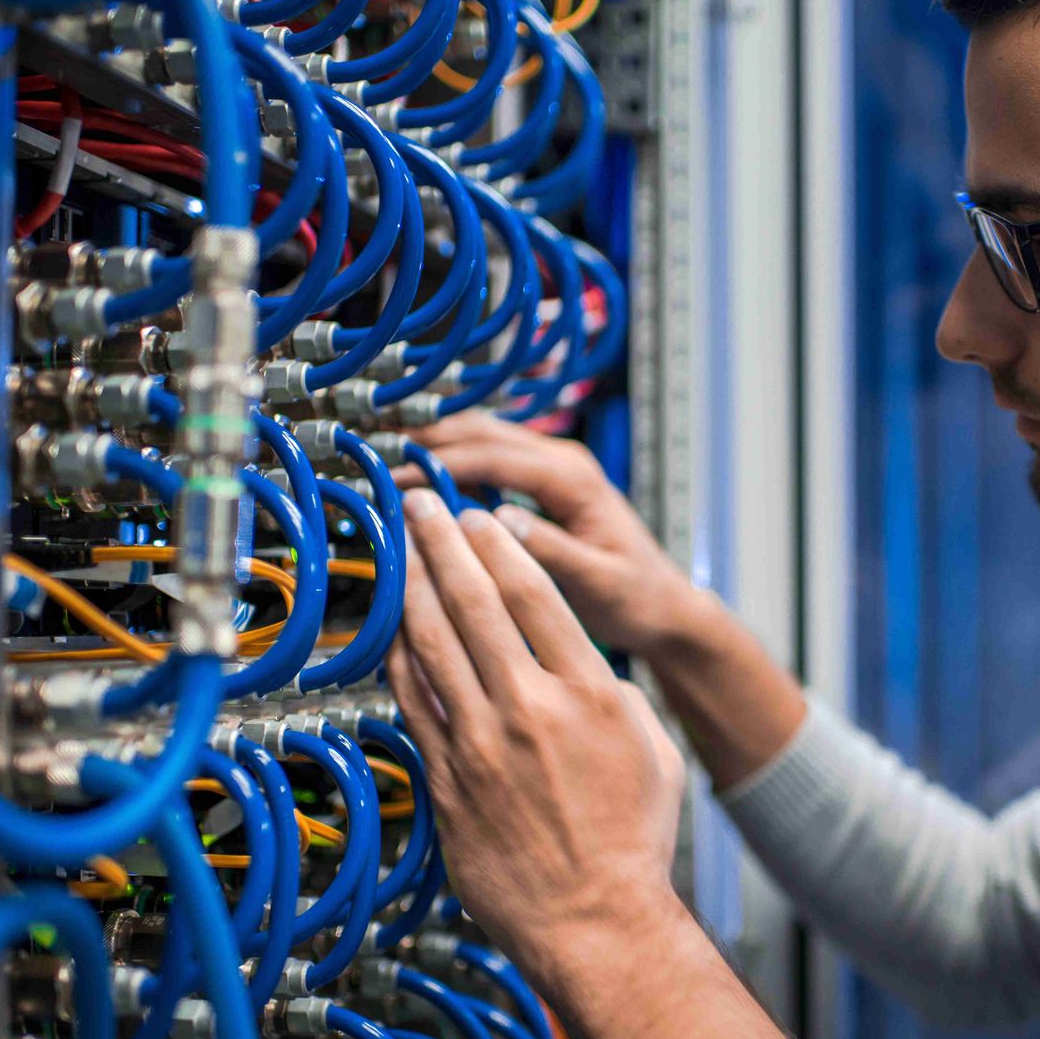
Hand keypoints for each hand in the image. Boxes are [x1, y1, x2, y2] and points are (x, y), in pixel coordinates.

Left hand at [388, 490, 687, 977]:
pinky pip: (411, 699)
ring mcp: (481, 742)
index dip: (499, 545)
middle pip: (475, 601)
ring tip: (398, 547)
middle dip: (442, 542)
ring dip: (411, 585)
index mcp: (590, 692)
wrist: (596, 922)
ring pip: (432, 641)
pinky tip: (392, 626)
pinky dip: (398, 654)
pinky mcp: (446, 776)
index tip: (479, 517)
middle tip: (421, 505)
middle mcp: (531, 707)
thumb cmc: (631, 844)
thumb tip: (580, 667)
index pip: (536, 593)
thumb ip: (612, 693)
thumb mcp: (652, 749)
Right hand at [397, 412, 705, 656]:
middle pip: (482, 433)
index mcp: (574, 479)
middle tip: (374, 461)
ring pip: (483, 439)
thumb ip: (551, 550)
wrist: (664, 605)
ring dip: (435, 446)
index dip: (439, 463)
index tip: (395, 478)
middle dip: (427, 442)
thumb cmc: (638, 597)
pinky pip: (490, 461)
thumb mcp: (598, 581)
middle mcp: (564, 462)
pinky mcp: (545, 485)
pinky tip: (421, 481)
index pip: (493, 456)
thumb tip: (498, 523)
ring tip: (385, 463)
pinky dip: (453, 462)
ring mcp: (554, 469)